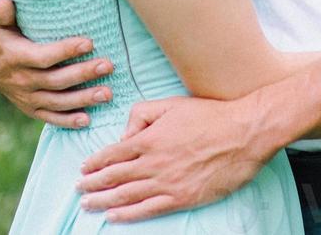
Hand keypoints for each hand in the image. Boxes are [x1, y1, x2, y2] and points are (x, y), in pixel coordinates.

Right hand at [0, 0, 114, 127]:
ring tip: (107, 93)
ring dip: (83, 99)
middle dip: (83, 74)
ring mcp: (25, 97)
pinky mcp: (29, 107)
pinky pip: (49, 117)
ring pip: (57, 101)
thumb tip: (6, 2)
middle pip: (56, 80)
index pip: (44, 57)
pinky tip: (87, 120)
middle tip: (108, 66)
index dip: (66, 51)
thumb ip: (0, 11)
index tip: (89, 42)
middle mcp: (21, 80)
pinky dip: (67, 120)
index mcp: (14, 57)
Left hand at [76, 94, 273, 223]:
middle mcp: (154, 163)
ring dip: (104, 201)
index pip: (113, 153)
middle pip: (115, 177)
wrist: (242, 134)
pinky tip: (114, 217)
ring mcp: (167, 183)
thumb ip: (142, 114)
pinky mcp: (181, 198)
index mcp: (150, 138)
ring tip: (88, 204)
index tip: (83, 168)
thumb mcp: (171, 104)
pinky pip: (148, 209)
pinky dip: (127, 215)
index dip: (95, 162)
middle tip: (78, 189)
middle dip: (93, 184)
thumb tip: (124, 134)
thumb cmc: (208, 116)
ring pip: (126, 195)